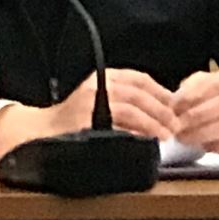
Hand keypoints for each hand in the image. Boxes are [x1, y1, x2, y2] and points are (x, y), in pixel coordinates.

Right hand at [60, 68, 178, 140]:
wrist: (43, 132)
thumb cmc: (73, 120)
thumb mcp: (97, 98)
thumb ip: (122, 98)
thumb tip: (160, 107)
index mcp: (102, 77)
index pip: (138, 78)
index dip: (160, 91)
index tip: (175, 104)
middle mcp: (96, 86)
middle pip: (138, 94)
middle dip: (161, 110)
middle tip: (175, 124)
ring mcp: (90, 104)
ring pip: (131, 110)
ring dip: (153, 123)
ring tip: (165, 135)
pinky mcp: (87, 123)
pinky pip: (118, 128)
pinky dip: (135, 134)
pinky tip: (146, 142)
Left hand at [172, 64, 218, 152]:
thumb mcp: (214, 81)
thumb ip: (195, 88)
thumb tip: (176, 103)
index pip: (213, 85)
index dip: (190, 97)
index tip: (173, 108)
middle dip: (194, 118)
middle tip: (175, 127)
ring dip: (201, 135)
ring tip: (184, 137)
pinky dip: (216, 146)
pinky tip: (203, 145)